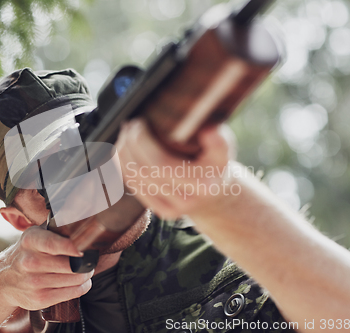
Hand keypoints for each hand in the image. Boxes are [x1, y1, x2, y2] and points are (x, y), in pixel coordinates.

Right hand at [0, 226, 92, 310]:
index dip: (73, 247)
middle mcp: (30, 262)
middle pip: (71, 265)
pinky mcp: (39, 299)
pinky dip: (82, 287)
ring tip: (84, 270)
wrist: (3, 280)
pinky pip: (72, 293)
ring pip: (75, 279)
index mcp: (30, 241)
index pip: (54, 243)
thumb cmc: (27, 252)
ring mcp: (34, 282)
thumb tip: (82, 225)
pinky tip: (80, 282)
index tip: (85, 249)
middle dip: (87, 263)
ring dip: (86, 275)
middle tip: (90, 260)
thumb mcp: (35, 234)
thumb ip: (55, 230)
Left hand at [116, 118, 234, 218]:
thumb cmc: (217, 163)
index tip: (141, 121)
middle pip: (144, 169)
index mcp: (202, 183)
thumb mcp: (225, 150)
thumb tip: (207, 130)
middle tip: (131, 124)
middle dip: (131, 143)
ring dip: (124, 152)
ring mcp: (173, 210)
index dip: (143, 142)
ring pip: (135, 177)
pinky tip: (125, 150)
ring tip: (127, 133)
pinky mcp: (161, 212)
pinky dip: (124, 166)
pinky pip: (134, 186)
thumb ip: (219, 141)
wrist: (217, 195)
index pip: (160, 164)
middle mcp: (187, 200)